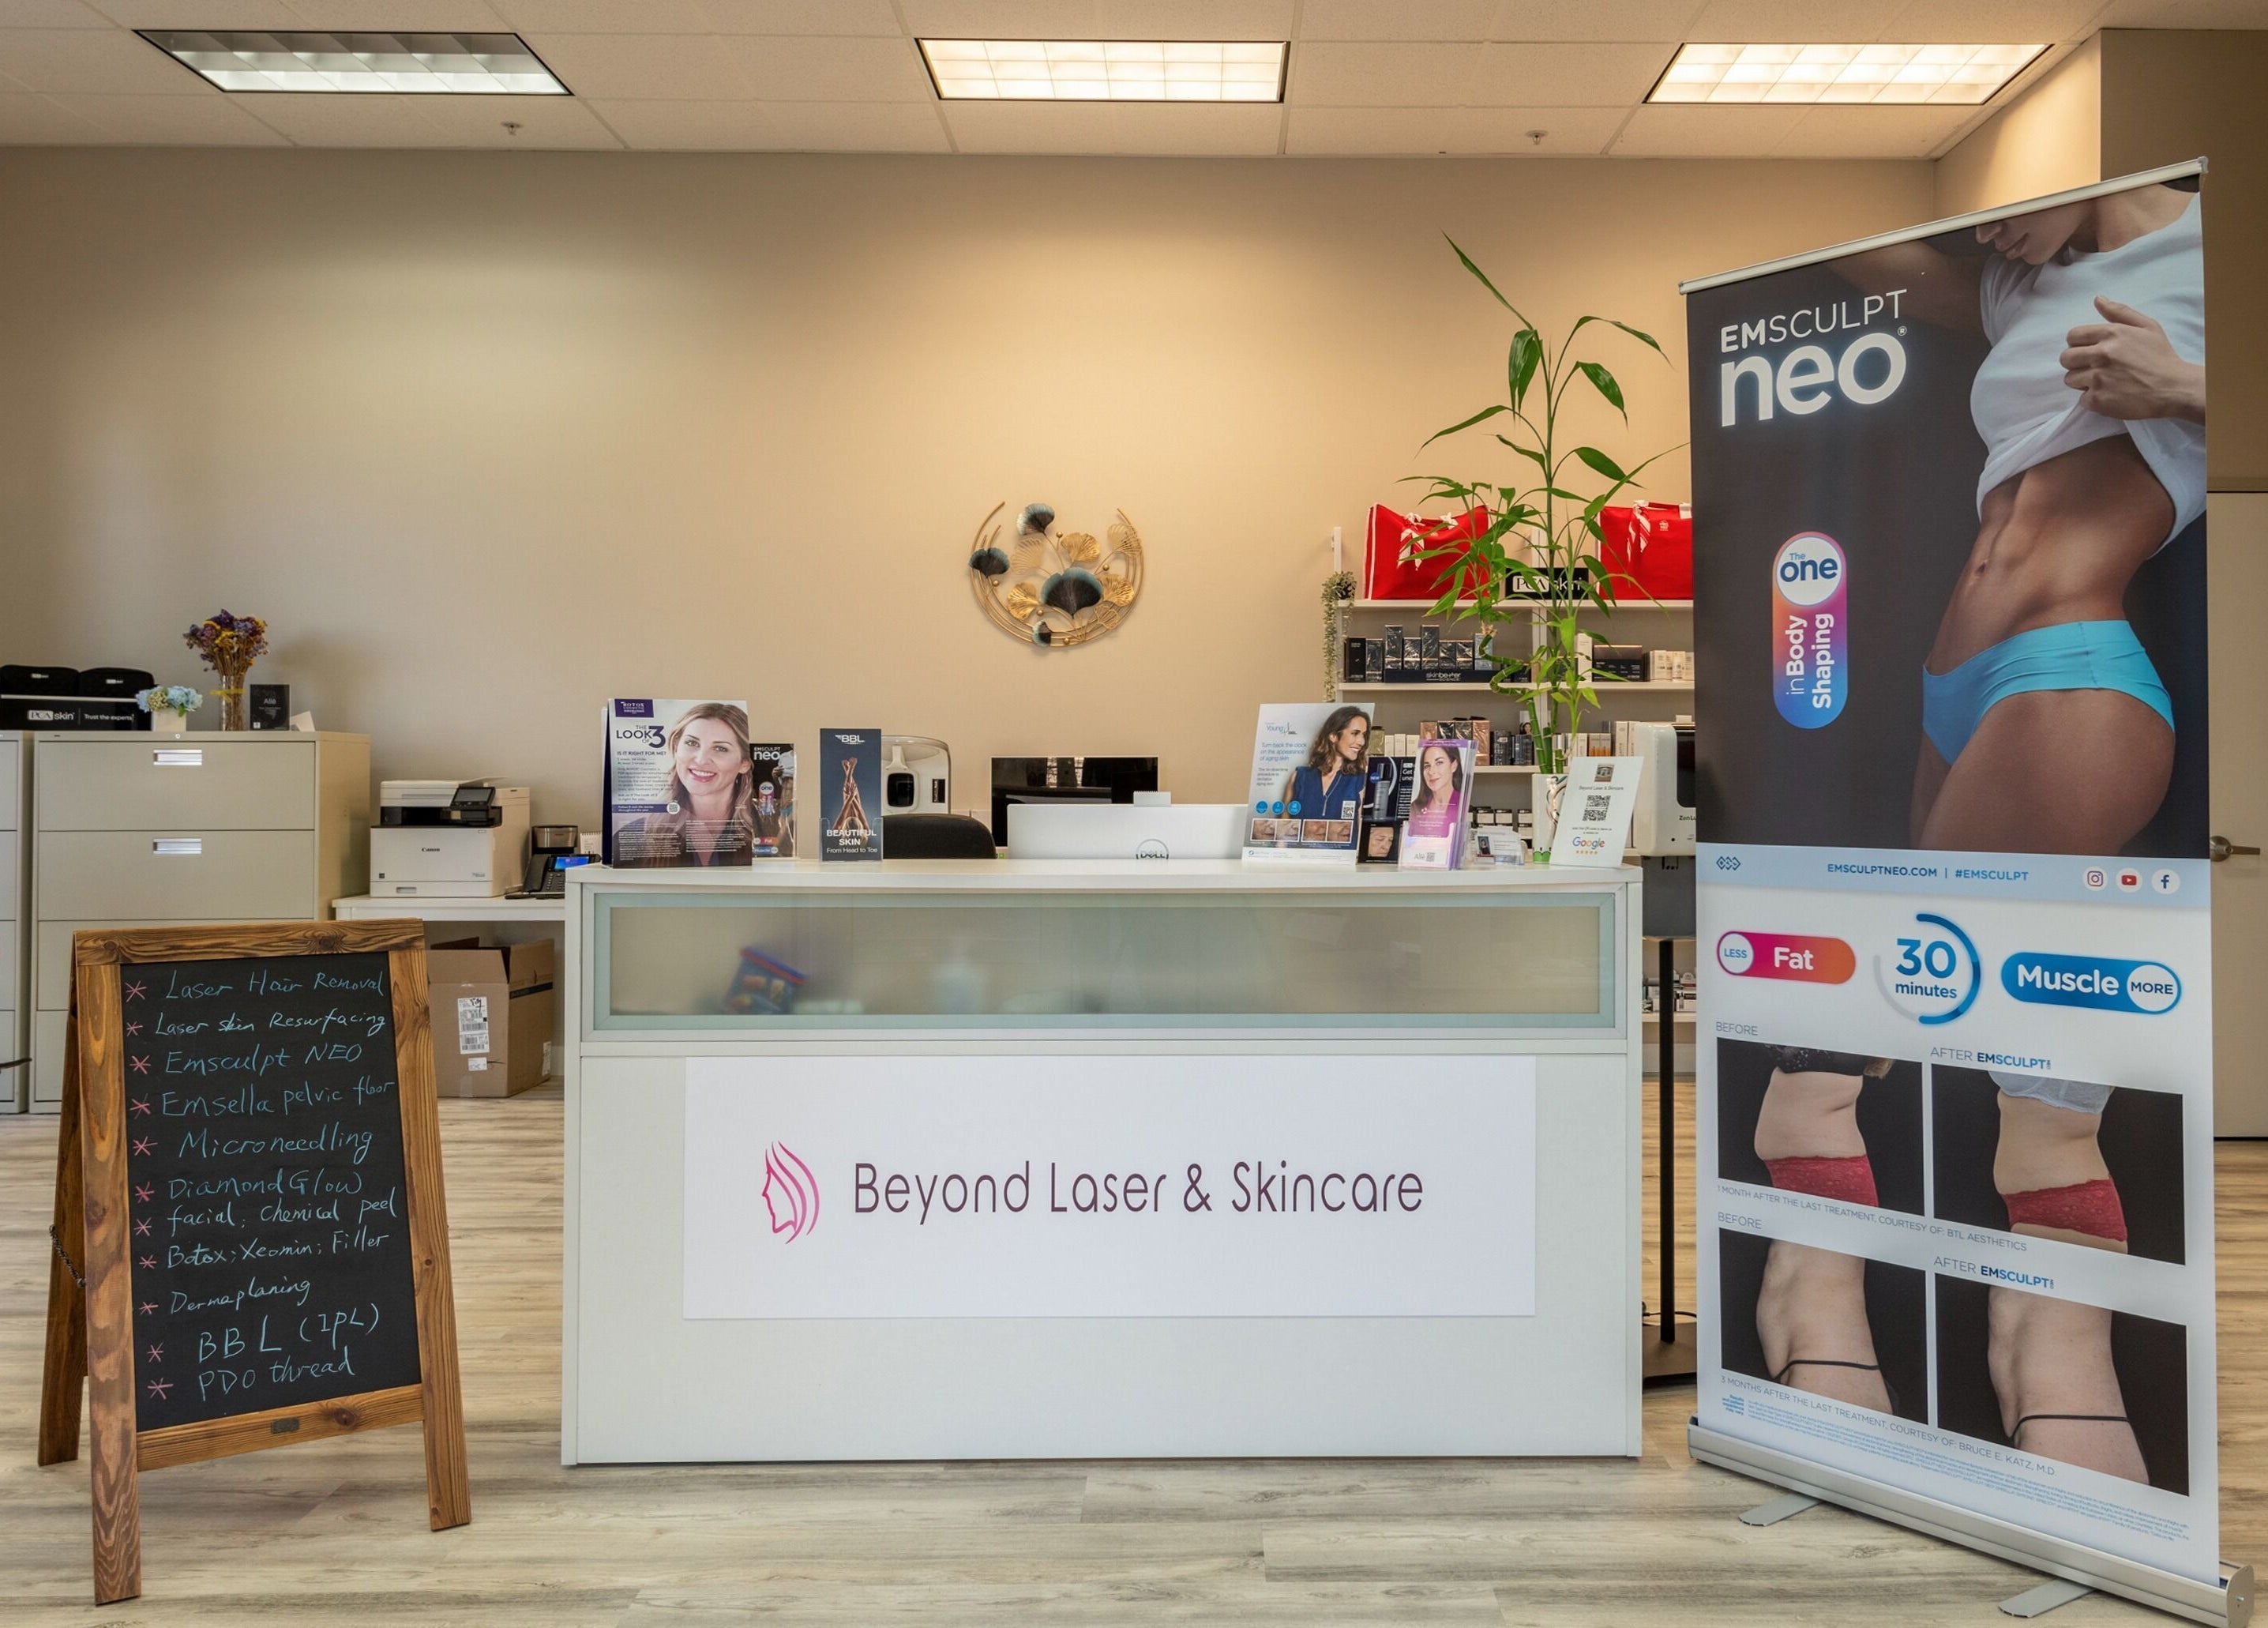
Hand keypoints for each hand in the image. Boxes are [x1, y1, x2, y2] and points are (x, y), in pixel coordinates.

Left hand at [2061, 297, 2204, 422]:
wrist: (2173, 388)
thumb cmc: (2161, 356)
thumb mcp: (2147, 326)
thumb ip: (2120, 312)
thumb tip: (2097, 299)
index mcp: (2111, 334)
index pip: (2073, 336)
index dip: (2078, 344)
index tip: (2089, 350)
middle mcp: (2101, 354)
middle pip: (2066, 358)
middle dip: (2076, 362)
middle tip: (2093, 367)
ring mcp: (2098, 378)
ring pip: (2070, 379)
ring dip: (2082, 381)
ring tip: (2103, 381)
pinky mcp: (2098, 399)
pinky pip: (2081, 399)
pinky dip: (2093, 399)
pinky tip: (2109, 395)